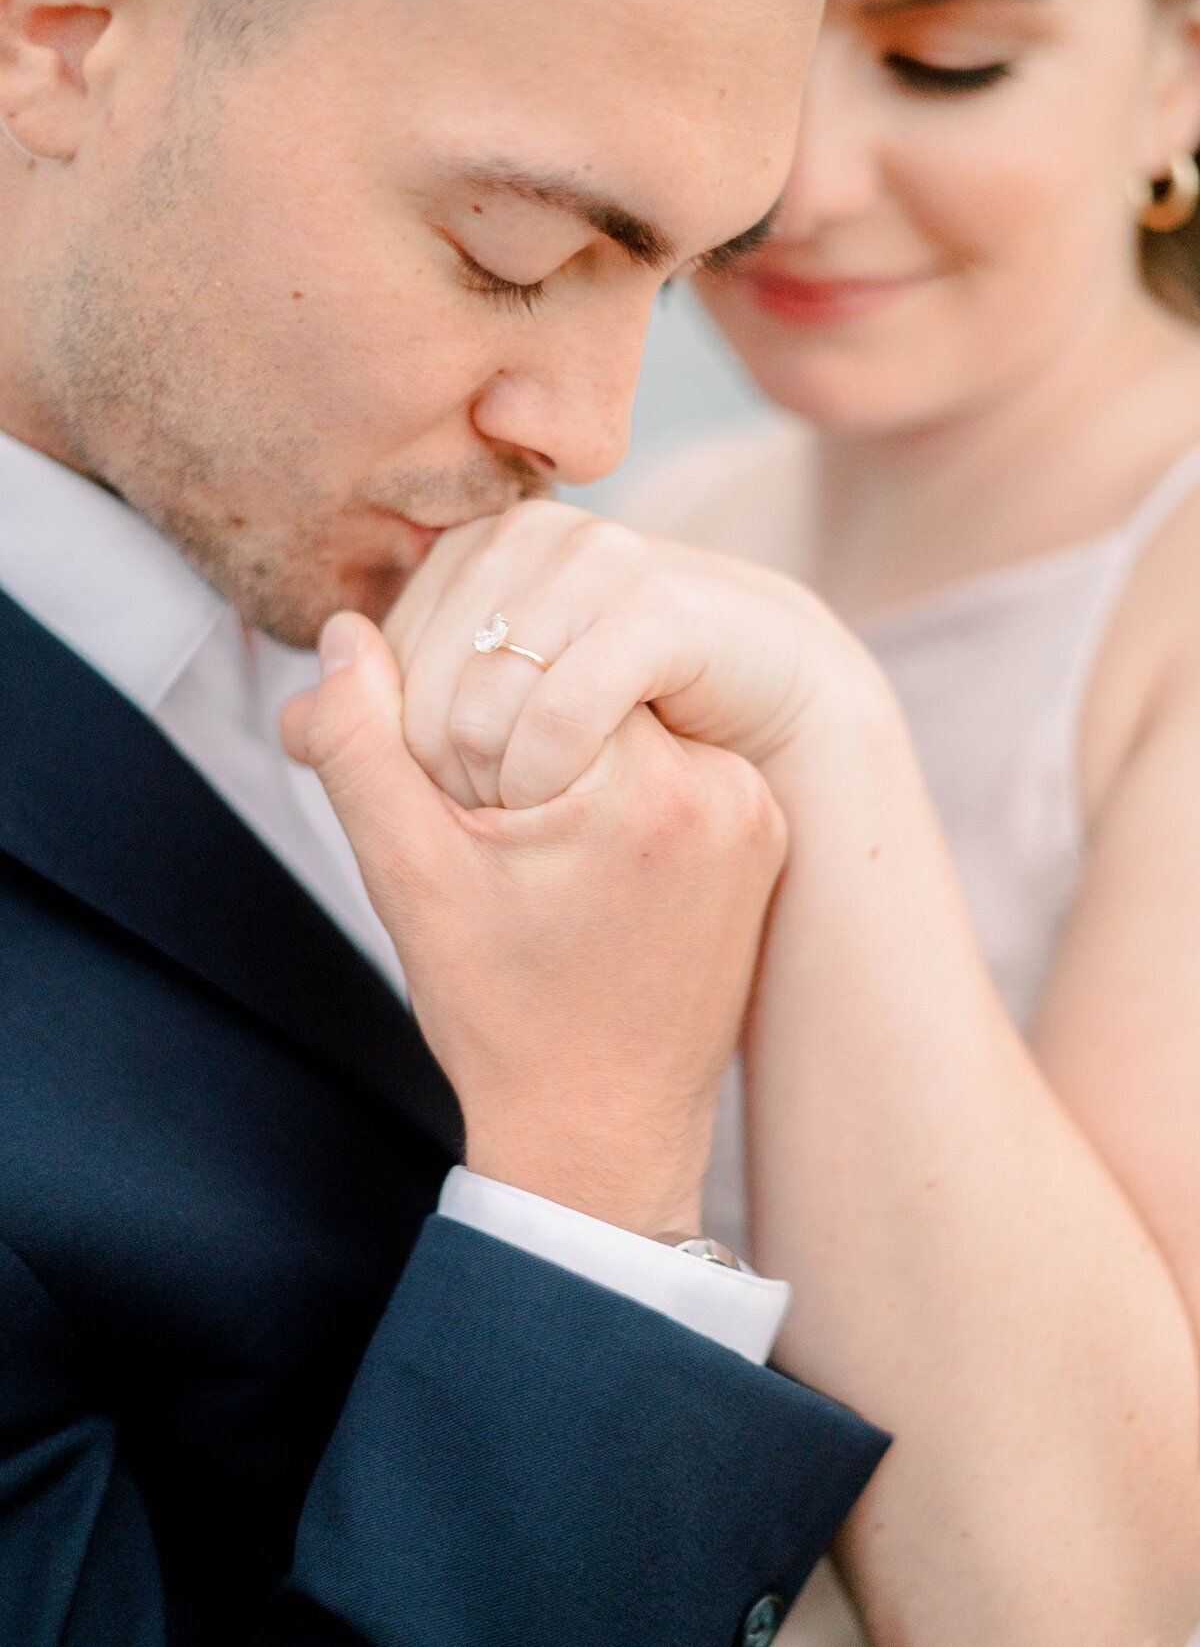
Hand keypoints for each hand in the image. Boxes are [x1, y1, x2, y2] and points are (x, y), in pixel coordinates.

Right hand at [281, 613, 786, 1235]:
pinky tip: (580, 856)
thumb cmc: (505, 1015)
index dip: (463, 719)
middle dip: (510, 732)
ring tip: (535, 851)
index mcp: (644, 786)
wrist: (602, 1130)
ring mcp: (754, 807)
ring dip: (559, 749)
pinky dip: (610, 779)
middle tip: (488, 828)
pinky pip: (667, 756)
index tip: (463, 810)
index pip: (529, 663)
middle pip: (581, 678)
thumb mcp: (409, 875)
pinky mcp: (758, 830)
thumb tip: (345, 632)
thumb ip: (361, 743)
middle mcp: (725, 785)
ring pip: (621, 710)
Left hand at [386, 500, 869, 810]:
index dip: (397, 743)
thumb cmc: (629, 717)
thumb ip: (389, 721)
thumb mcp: (498, 724)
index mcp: (476, 546)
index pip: (380, 657)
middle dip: (440, 768)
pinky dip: (546, 770)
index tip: (448, 798)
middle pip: (422, 677)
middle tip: (484, 823)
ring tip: (519, 821)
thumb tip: (292, 720)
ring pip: (482, 695)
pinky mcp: (658, 607)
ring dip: (491, 777)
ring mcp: (595, 559)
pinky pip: (561, 704)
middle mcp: (528, 533)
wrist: (777, 707)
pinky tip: (558, 803)